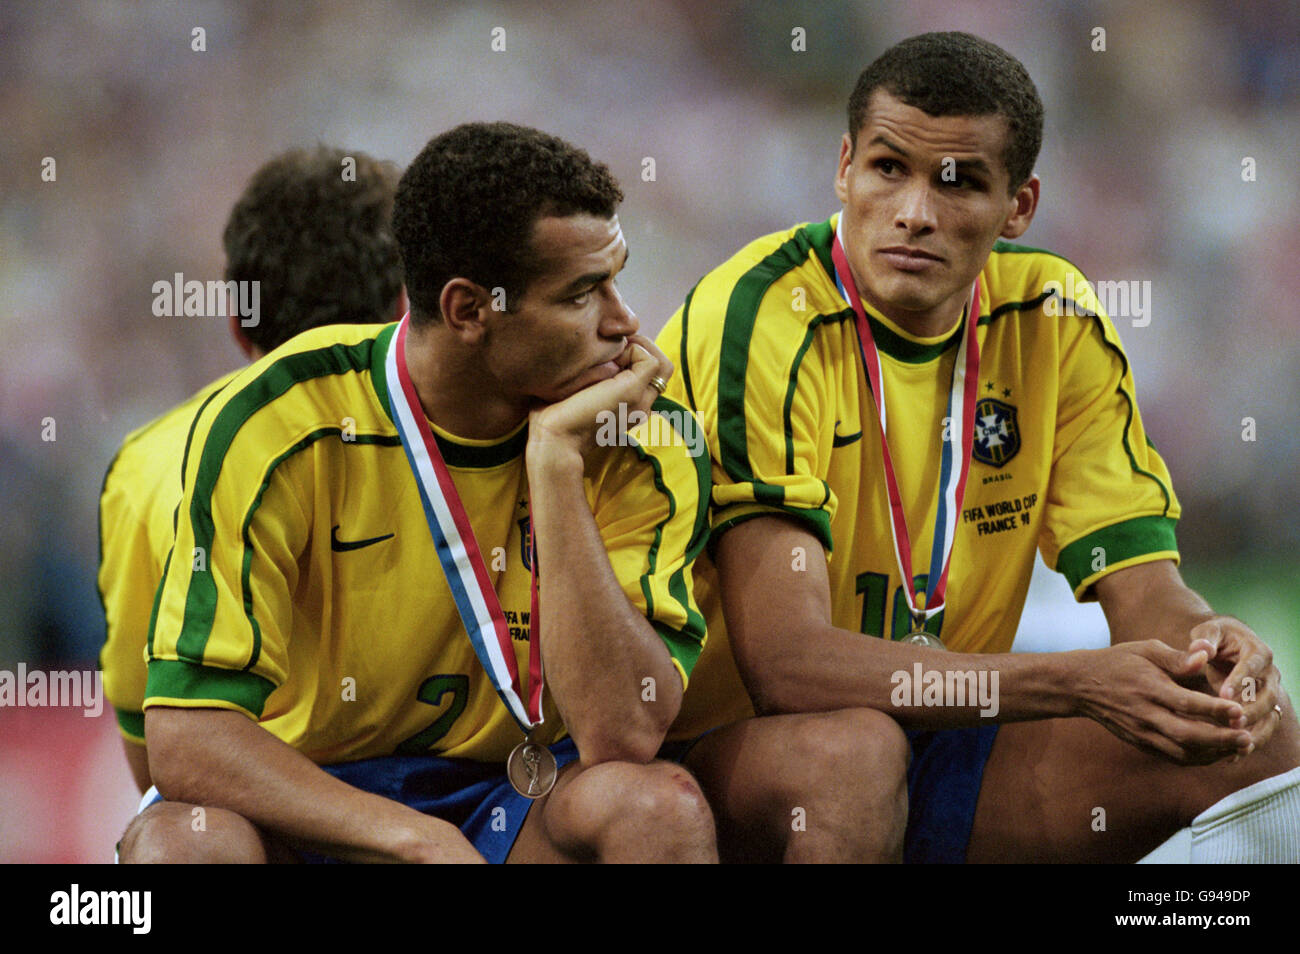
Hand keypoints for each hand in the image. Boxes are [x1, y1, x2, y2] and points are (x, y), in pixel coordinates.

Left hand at [527, 334, 672, 466]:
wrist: (553, 438)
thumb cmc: (552, 417)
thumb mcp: (576, 391)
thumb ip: (590, 376)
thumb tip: (592, 352)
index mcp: (629, 408)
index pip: (648, 375)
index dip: (632, 355)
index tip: (605, 353)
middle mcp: (640, 406)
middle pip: (661, 369)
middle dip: (640, 347)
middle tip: (611, 347)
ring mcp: (640, 401)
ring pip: (663, 365)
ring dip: (641, 347)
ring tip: (614, 350)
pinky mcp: (633, 392)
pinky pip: (651, 361)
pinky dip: (634, 349)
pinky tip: (609, 358)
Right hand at [1074, 640, 1251, 764]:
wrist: (1081, 686)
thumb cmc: (1118, 662)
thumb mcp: (1145, 649)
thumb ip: (1176, 657)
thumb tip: (1204, 658)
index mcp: (1148, 687)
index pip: (1185, 702)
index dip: (1214, 709)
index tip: (1239, 710)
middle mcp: (1144, 714)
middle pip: (1187, 734)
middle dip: (1220, 739)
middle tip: (1246, 738)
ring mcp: (1142, 732)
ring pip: (1182, 751)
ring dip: (1213, 753)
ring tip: (1239, 748)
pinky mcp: (1141, 743)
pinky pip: (1173, 757)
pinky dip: (1198, 759)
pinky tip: (1217, 753)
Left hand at [1185, 616, 1286, 751]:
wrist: (1228, 645)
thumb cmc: (1215, 637)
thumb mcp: (1208, 632)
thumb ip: (1205, 639)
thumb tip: (1202, 648)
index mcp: (1258, 652)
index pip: (1253, 666)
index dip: (1240, 680)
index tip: (1223, 693)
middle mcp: (1270, 674)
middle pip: (1268, 695)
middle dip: (1251, 710)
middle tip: (1232, 722)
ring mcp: (1270, 694)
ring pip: (1270, 715)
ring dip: (1255, 730)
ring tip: (1236, 743)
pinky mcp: (1263, 710)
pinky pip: (1263, 729)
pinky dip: (1251, 742)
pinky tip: (1233, 755)